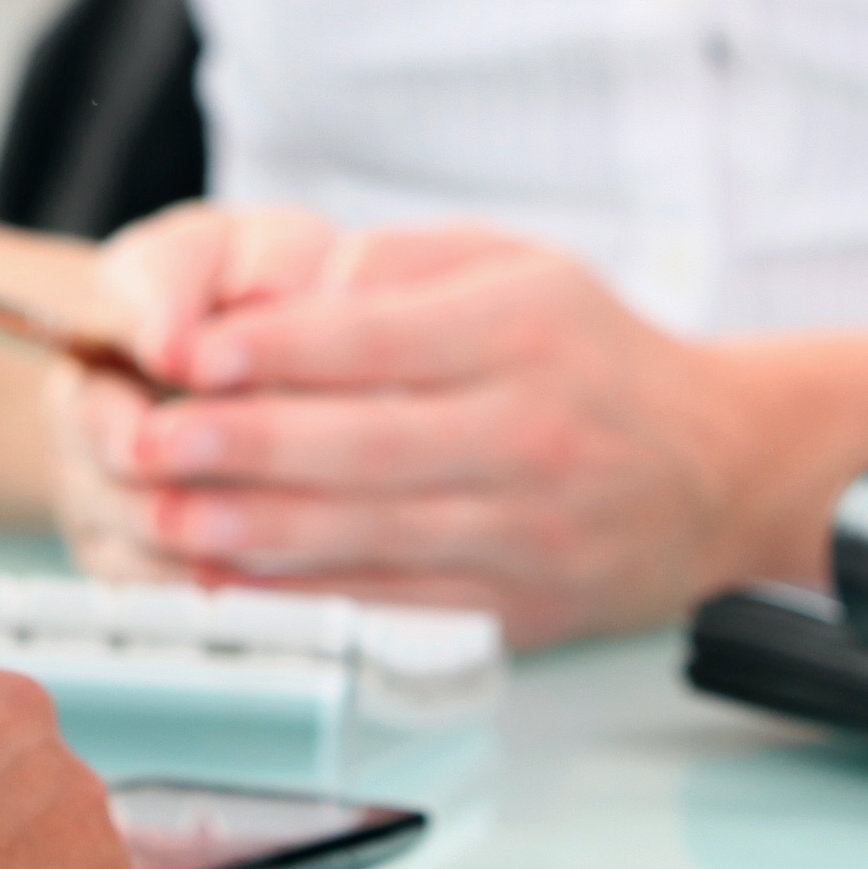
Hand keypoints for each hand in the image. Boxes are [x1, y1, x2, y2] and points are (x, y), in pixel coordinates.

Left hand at [45, 212, 830, 642]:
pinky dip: (311, 600)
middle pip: (365, 446)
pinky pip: (397, 604)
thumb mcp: (515, 263)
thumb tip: (294, 285)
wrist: (716, 466)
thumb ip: (400, 263)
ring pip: (373, 536)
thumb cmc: (590, 352)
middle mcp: (530, 432)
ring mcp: (527, 530)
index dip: (276, 351)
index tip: (191, 355)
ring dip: (260, 534)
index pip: (379, 341)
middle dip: (244, 448)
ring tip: (170, 518)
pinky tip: (239, 583)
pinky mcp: (518, 605)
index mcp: (523, 330)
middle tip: (151, 445)